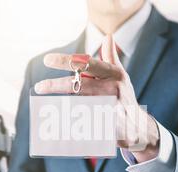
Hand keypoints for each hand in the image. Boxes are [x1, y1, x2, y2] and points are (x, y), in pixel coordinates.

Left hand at [34, 35, 159, 162]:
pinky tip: (61, 129)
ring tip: (50, 114)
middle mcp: (112, 89)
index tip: (47, 60)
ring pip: (77, 106)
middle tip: (39, 86)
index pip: (86, 64)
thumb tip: (108, 36)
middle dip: (55, 86)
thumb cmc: (124, 97)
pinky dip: (71, 126)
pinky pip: (82, 124)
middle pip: (77, 86)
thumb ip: (111, 57)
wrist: (138, 126)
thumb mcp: (121, 75)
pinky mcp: (107, 126)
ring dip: (62, 109)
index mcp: (113, 74)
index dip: (66, 61)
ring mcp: (110, 108)